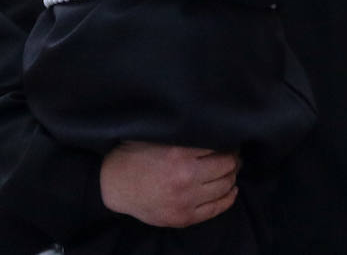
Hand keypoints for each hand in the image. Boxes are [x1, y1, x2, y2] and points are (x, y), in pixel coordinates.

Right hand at [100, 142, 238, 227]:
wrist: (113, 186)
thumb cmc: (135, 156)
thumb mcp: (159, 137)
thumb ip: (186, 135)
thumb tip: (215, 129)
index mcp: (179, 154)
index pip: (220, 147)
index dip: (228, 143)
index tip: (229, 140)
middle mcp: (185, 178)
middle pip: (227, 166)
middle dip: (233, 159)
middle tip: (233, 154)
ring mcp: (185, 201)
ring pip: (225, 186)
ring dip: (232, 176)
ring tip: (231, 169)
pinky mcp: (183, 218)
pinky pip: (216, 208)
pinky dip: (228, 197)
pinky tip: (231, 189)